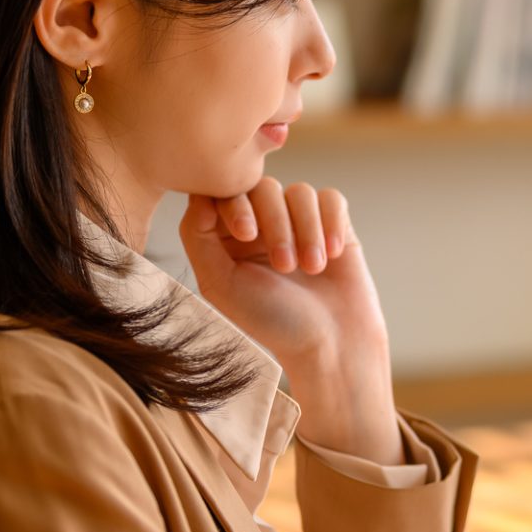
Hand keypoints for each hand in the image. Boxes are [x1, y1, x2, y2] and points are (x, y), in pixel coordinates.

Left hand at [180, 178, 403, 463]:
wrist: (332, 344)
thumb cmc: (273, 321)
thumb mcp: (220, 283)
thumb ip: (197, 236)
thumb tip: (201, 195)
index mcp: (228, 236)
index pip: (223, 192)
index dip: (234, 203)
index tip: (246, 235)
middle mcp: (263, 224)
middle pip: (263, 187)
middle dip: (274, 224)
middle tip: (284, 266)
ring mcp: (300, 222)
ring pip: (299, 192)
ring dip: (306, 231)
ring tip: (311, 269)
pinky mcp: (334, 224)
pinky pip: (330, 198)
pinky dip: (331, 224)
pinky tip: (332, 256)